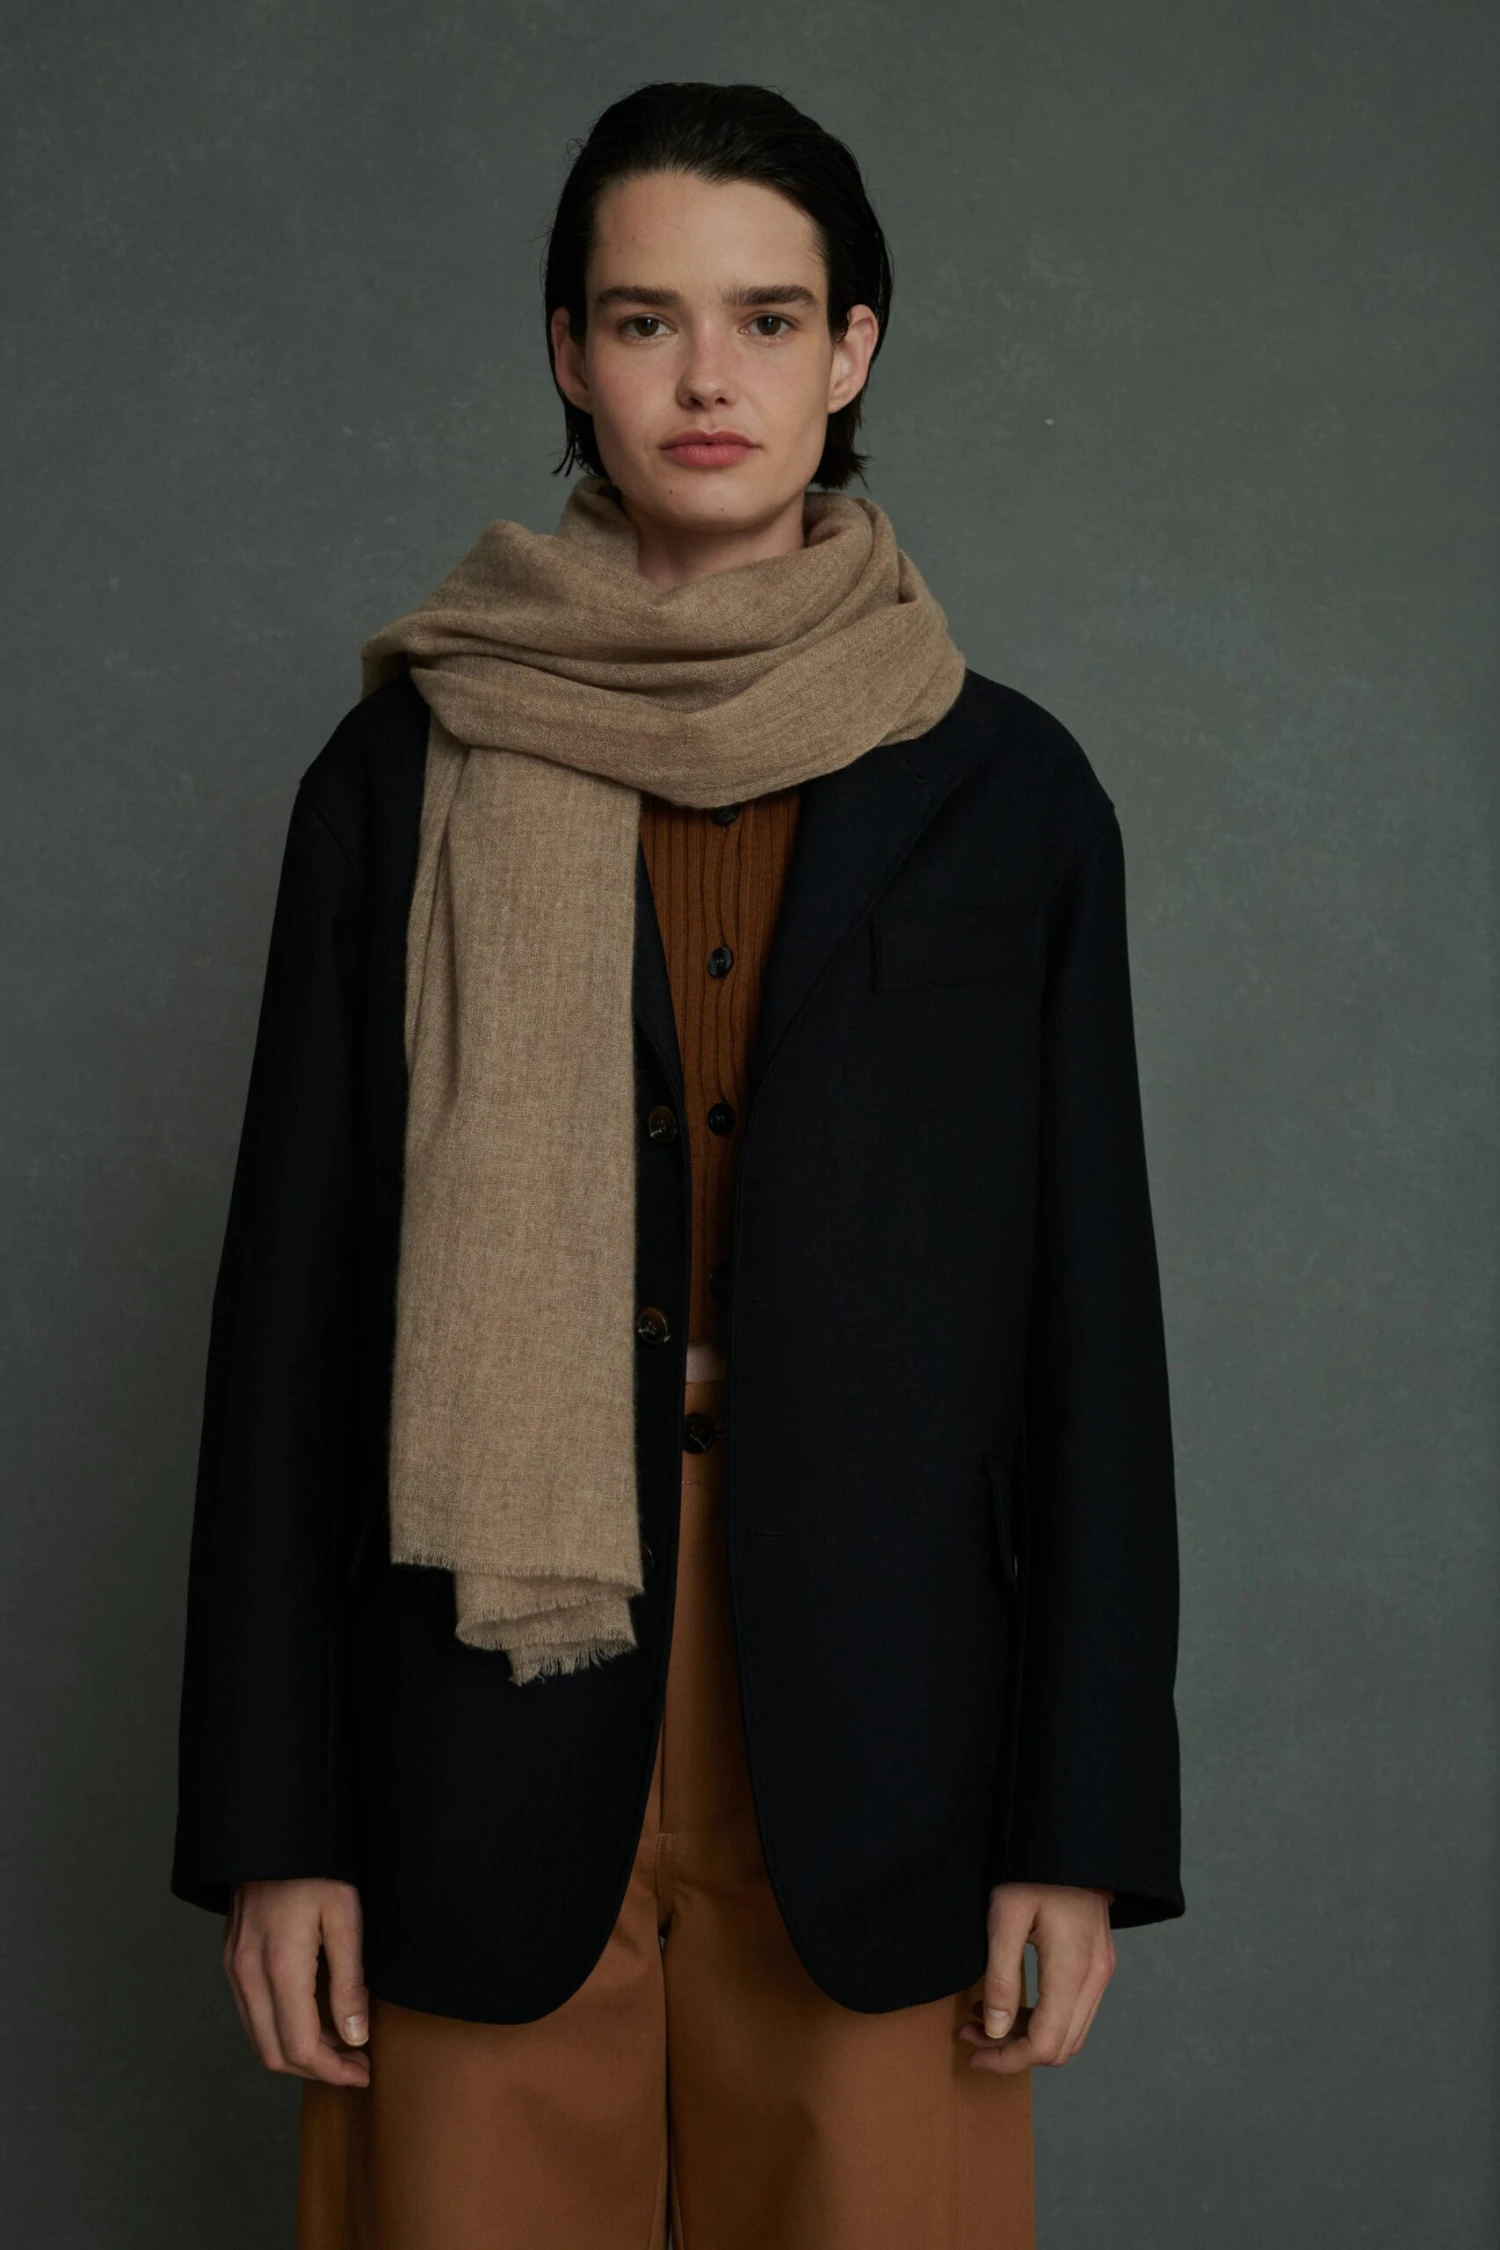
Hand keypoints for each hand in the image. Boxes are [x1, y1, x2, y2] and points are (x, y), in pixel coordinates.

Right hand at [223, 1878, 370, 2085]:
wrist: (272, 1829)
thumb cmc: (317, 1865)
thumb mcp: (345, 1916)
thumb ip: (349, 1981)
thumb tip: (355, 2037)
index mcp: (279, 1966)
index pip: (299, 2046)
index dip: (333, 2070)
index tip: (363, 2073)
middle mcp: (247, 1975)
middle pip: (273, 2052)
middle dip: (316, 2068)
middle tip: (355, 2064)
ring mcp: (233, 1968)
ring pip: (259, 2037)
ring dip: (298, 2050)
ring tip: (342, 2042)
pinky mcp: (231, 1959)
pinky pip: (252, 2013)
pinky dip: (281, 2027)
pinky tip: (314, 2015)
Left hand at [957, 1882, 1114, 2074]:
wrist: (1073, 1840)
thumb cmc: (1034, 1871)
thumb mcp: (1006, 1916)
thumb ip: (1001, 1976)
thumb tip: (996, 2030)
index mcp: (1072, 1970)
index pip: (1044, 2044)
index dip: (1007, 2059)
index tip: (973, 2050)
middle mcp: (1095, 1978)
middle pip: (1060, 2047)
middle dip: (1013, 2051)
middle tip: (971, 2033)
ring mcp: (1101, 1972)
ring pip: (1069, 2034)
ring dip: (1027, 2037)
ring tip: (984, 2018)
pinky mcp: (1099, 1963)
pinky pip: (1075, 2012)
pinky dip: (1044, 2019)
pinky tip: (1011, 2002)